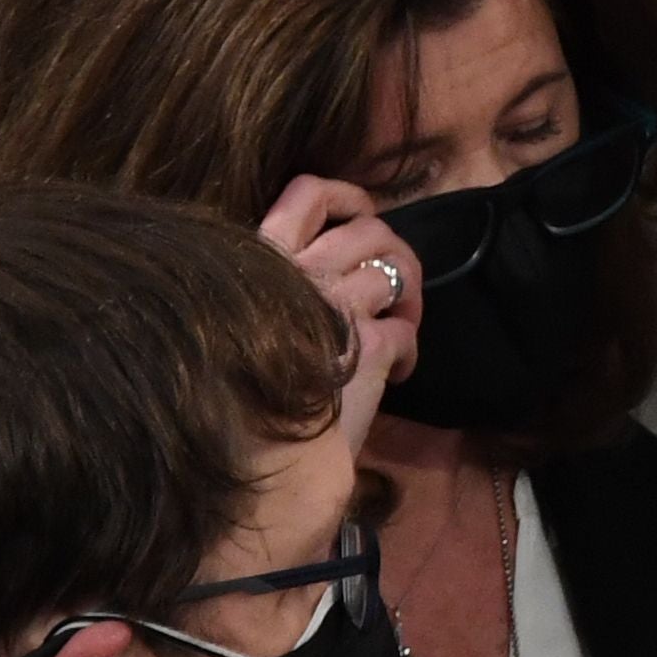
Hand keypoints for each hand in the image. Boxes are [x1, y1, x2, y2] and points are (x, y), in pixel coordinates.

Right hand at [255, 173, 421, 460]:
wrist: (258, 460)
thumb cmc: (245, 396)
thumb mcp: (249, 322)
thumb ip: (276, 288)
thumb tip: (320, 270)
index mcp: (260, 262)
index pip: (306, 195)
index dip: (346, 196)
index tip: (363, 212)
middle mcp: (295, 274)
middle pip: (369, 231)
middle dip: (395, 254)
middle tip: (397, 291)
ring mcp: (335, 304)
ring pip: (394, 270)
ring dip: (410, 297)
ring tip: (403, 326)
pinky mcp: (368, 344)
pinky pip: (406, 331)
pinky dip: (411, 350)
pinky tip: (398, 374)